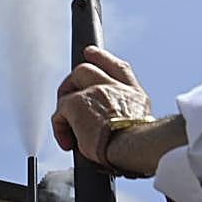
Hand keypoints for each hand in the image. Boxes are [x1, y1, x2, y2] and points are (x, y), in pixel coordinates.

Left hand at [51, 45, 152, 165]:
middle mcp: (114, 87)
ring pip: (69, 89)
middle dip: (72, 82)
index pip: (117, 67)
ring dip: (64, 109)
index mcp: (133, 94)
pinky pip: (59, 112)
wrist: (134, 148)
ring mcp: (95, 91)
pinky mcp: (76, 103)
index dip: (102, 58)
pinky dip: (59, 128)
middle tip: (66, 101)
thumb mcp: (143, 125)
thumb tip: (114, 128)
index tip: (90, 53)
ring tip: (69, 130)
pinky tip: (68, 142)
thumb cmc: (138, 146)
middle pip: (85, 69)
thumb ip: (126, 118)